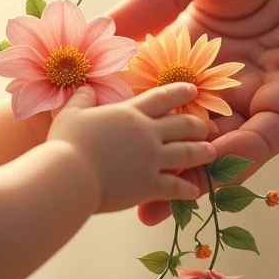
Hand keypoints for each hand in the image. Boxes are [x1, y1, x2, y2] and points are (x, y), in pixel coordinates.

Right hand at [47, 82, 215, 213]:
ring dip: (202, 153)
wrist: (68, 175)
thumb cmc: (66, 143)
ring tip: (211, 153)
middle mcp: (147, 134)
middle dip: (198, 125)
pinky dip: (188, 189)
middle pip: (182, 125)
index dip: (180, 91)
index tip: (194, 88)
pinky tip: (196, 191)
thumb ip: (82, 99)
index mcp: (131, 113)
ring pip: (187, 154)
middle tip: (207, 126)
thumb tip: (85, 88)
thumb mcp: (71, 113)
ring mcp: (151, 160)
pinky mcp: (149, 185)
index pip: (162, 97)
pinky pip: (176, 187)